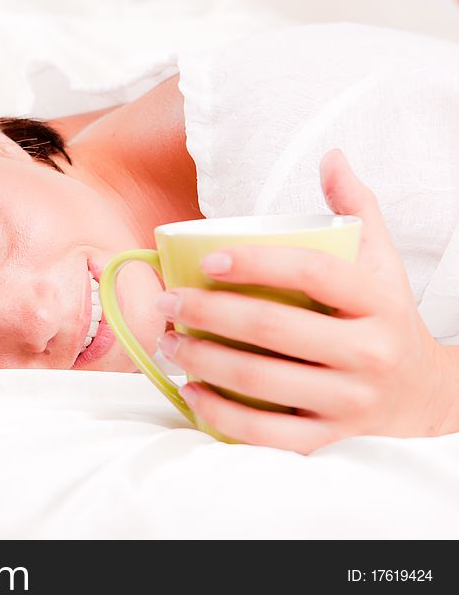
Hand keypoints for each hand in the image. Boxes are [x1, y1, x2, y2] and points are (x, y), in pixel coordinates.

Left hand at [155, 149, 458, 452]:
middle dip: (207, 313)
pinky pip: (266, 434)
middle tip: (168, 302)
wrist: (425, 395)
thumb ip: (356, 207)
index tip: (208, 259)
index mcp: (378, 301)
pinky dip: (221, 415)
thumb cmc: (387, 318)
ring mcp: (349, 402)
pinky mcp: (329, 438)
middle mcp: (368, 353)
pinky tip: (191, 391)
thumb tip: (331, 156)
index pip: (313, 272)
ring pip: (260, 381)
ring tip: (169, 342)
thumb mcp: (383, 260)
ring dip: (202, 360)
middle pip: (273, 329)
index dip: (257, 263)